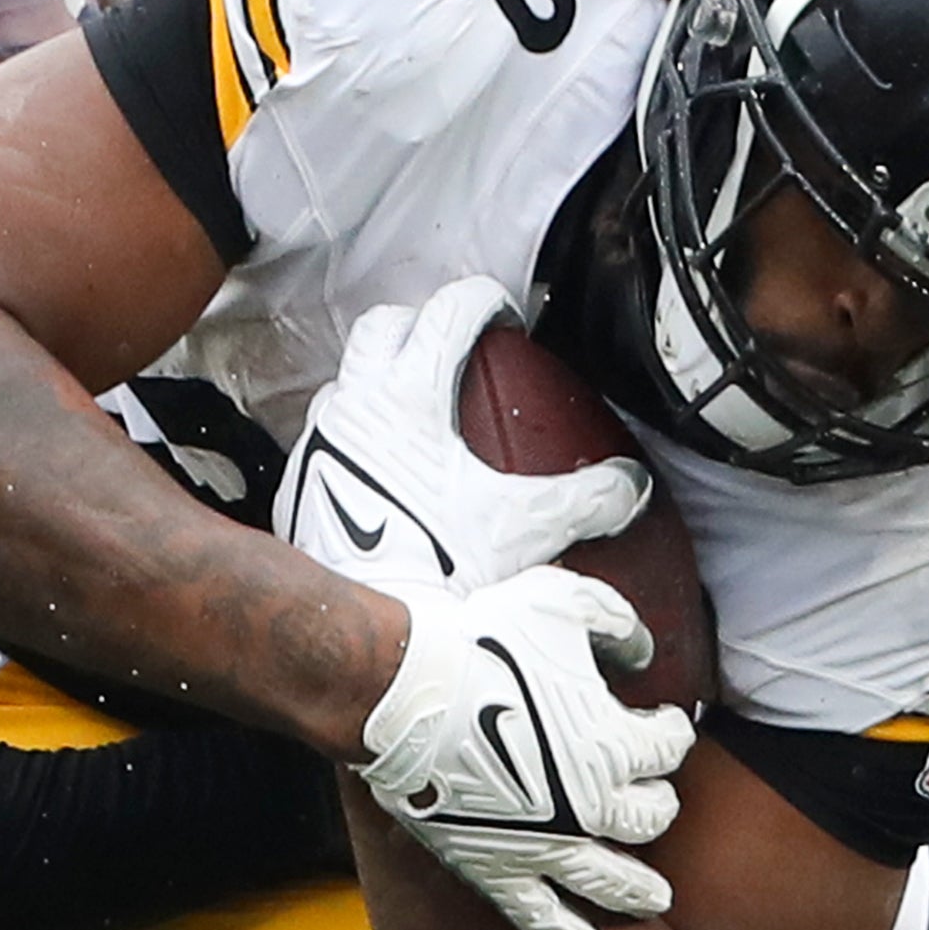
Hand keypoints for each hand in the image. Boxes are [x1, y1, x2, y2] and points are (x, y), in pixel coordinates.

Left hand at [278, 278, 653, 594]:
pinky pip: (328, 438)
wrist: (368, 628)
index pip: (447, 312)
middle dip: (419, 324)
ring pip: (348, 380)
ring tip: (420, 408)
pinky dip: (359, 437)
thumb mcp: (523, 526)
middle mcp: (354, 407)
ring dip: (382, 379)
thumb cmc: (436, 566)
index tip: (503, 316)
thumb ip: (586, 499)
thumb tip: (627, 486)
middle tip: (454, 348)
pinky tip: (386, 469)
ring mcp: (319, 443)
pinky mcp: (301, 484)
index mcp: (408, 396)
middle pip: (382, 327)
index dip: (482, 301)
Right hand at [358, 570, 693, 929]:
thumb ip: (616, 625)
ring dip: (638, 890)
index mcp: (617, 744)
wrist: (402, 689)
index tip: (663, 719)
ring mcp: (547, 845)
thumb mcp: (563, 603)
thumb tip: (641, 651)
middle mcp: (594, 805)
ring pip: (612, 880)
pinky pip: (542, 917)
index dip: (670, 727)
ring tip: (655, 899)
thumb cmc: (481, 638)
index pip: (668, 744)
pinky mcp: (498, 869)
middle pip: (649, 817)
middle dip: (657, 805)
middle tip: (654, 800)